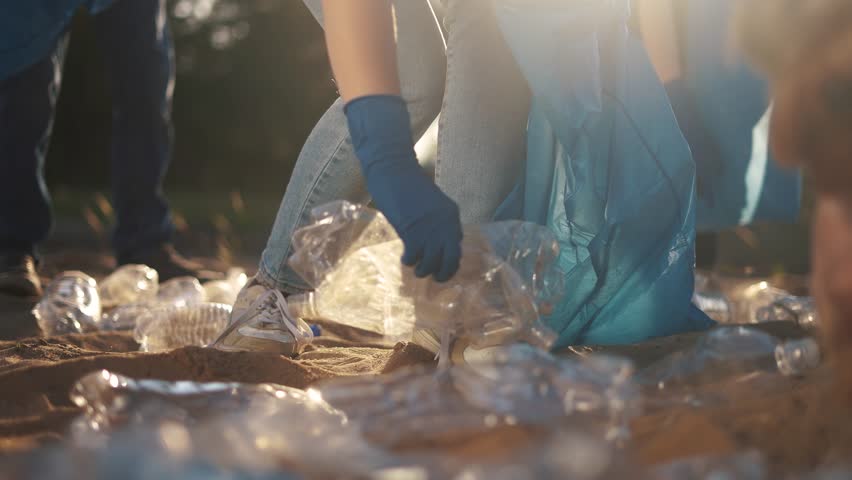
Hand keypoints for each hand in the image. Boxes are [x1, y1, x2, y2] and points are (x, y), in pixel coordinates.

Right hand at [366, 164, 462, 281]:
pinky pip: (415, 256)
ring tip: (417, 270)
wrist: (394, 171)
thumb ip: (435, 220)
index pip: (457, 244)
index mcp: (452, 215)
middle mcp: (445, 224)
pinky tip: (405, 258)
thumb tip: (433, 242)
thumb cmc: (407, 185)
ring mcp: (430, 229)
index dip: (449, 258)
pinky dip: (410, 261)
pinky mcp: (412, 231)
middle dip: (445, 272)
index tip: (441, 264)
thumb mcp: (429, 203)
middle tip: (436, 278)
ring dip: (424, 270)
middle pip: (452, 258)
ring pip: (433, 261)